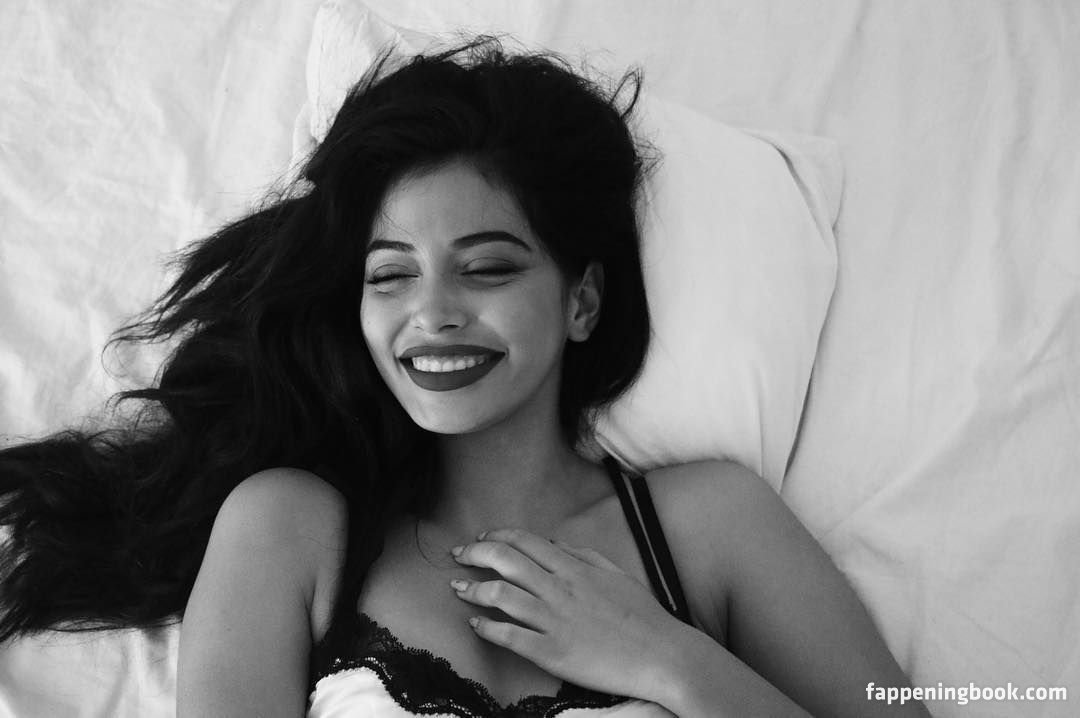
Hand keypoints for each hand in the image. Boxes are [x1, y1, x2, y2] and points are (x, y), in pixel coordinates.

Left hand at [449, 527, 684, 700]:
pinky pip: (510, 636)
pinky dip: (486, 628)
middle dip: (475, 553)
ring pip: (501, 595)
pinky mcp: (553, 653)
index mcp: (575, 568)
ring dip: (472, 589)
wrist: (664, 656)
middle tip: (458, 555)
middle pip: (505, 560)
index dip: (497, 536)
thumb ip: (583, 556)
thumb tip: (554, 544)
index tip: (481, 539)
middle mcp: (561, 589)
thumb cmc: (643, 616)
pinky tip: (475, 624)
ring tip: (458, 588)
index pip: (525, 542)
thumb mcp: (615, 574)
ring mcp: (555, 621)